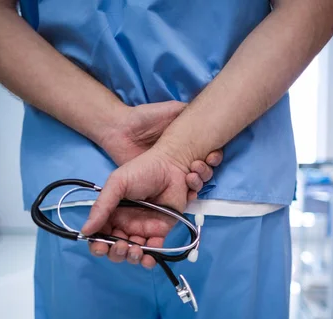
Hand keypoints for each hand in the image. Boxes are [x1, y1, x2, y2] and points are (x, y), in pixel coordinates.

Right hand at [81, 148, 190, 267]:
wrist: (171, 166)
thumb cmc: (142, 171)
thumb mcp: (117, 184)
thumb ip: (102, 206)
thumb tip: (85, 231)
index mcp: (111, 213)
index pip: (99, 235)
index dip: (97, 245)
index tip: (100, 246)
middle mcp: (125, 224)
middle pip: (115, 248)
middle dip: (115, 253)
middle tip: (121, 246)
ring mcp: (142, 229)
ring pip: (133, 253)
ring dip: (131, 257)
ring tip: (135, 250)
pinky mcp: (160, 232)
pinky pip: (153, 251)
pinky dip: (150, 259)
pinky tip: (149, 258)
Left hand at [102, 101, 222, 198]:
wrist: (119, 128)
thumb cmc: (144, 118)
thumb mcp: (170, 109)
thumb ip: (187, 111)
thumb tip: (207, 115)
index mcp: (185, 144)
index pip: (207, 153)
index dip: (214, 156)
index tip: (212, 156)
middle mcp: (180, 159)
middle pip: (203, 170)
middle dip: (207, 170)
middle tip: (201, 165)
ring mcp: (169, 172)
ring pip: (193, 183)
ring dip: (198, 181)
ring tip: (191, 175)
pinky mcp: (156, 182)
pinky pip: (176, 193)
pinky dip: (185, 194)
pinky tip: (187, 190)